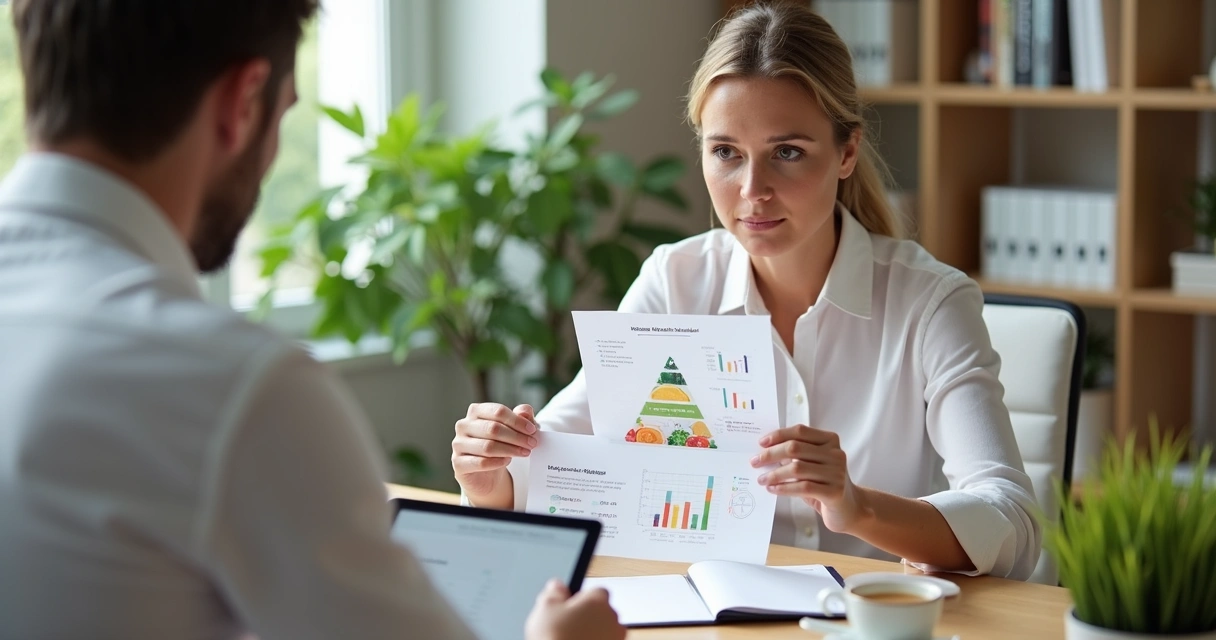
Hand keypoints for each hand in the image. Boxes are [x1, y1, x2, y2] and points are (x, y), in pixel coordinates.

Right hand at [452, 403, 537, 502]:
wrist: (487, 474)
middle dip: (516, 437)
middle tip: (532, 444)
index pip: (498, 411)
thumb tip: (526, 412)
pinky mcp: (458, 464)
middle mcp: (463, 425)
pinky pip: (480, 462)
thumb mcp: (514, 429)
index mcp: (476, 411)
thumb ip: (521, 417)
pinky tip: (507, 460)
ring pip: (487, 446)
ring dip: (510, 450)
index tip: (532, 430)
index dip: (517, 420)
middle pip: (493, 428)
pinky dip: (497, 462)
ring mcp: (458, 444)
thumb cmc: (500, 445)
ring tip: (524, 452)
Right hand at [525, 579, 624, 639]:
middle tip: (569, 626)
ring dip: (595, 633)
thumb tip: (556, 585)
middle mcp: (612, 617)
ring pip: (606, 630)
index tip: (569, 607)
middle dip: (589, 617)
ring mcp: (616, 638)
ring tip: (572, 639)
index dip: (581, 599)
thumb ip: (554, 593)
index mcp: (597, 601)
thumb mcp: (545, 608)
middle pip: (602, 611)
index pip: (596, 591)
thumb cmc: (556, 639)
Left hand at [750, 425, 870, 532]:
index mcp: (830, 440)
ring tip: (761, 479)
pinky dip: (784, 488)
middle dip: (771, 454)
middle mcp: (836, 454)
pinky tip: (773, 489)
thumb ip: (796, 455)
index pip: (800, 431)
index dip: (778, 435)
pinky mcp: (835, 492)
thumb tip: (765, 451)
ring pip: (797, 468)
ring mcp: (837, 473)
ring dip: (774, 474)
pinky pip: (803, 487)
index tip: (761, 443)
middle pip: (795, 448)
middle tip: (755, 462)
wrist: (849, 509)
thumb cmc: (824, 484)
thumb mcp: (812, 465)